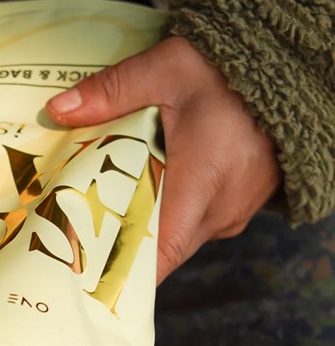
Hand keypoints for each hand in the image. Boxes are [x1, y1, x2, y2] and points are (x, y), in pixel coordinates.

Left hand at [46, 36, 281, 282]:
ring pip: (178, 236)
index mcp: (202, 183)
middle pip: (162, 248)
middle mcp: (221, 211)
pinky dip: (170, 213)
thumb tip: (59, 110)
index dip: (125, 271)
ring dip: (146, 226)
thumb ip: (113, 91)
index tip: (87, 280)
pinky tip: (144, 193)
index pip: (162, 252)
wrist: (286, 65)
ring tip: (104, 213)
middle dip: (122, 244)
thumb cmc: (228, 69)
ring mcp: (234, 212)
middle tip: (77, 238)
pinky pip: (197, 223)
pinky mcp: (239, 205)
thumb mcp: (166, 69)